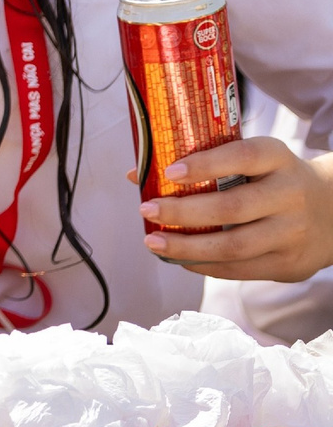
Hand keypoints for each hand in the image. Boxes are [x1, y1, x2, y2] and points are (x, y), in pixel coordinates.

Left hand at [142, 138, 332, 280]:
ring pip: (234, 246)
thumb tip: (135, 173)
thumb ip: (202, 162)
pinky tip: (181, 260)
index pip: (243, 157)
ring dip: (187, 247)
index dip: (205, 164)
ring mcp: (293, 232)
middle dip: (183, 213)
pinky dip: (205, 266)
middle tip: (147, 210)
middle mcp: (290, 194)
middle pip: (232, 208)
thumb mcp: (253, 160)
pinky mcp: (290, 263)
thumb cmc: (273, 180)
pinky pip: (241, 269)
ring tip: (154, 242)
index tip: (169, 172)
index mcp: (277, 159)